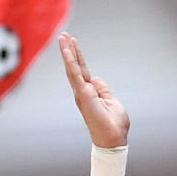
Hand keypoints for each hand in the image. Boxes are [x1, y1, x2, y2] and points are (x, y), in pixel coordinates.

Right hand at [59, 32, 129, 148]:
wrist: (113, 139)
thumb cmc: (114, 125)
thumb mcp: (111, 102)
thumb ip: (103, 90)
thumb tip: (96, 79)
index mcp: (90, 93)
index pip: (82, 71)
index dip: (77, 56)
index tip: (73, 42)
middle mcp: (82, 92)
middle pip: (75, 67)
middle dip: (69, 51)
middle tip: (63, 35)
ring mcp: (81, 93)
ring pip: (72, 68)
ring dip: (67, 52)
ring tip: (63, 37)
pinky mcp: (83, 95)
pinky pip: (75, 74)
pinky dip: (70, 61)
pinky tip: (66, 50)